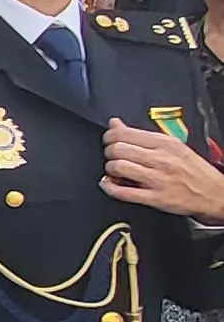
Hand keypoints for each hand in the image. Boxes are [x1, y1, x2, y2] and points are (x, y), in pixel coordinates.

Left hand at [102, 120, 223, 219]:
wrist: (215, 193)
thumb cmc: (194, 169)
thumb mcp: (172, 145)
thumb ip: (141, 135)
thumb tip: (115, 123)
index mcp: (165, 143)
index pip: (124, 133)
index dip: (109, 136)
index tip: (109, 140)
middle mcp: (161, 159)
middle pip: (118, 149)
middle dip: (109, 153)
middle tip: (113, 157)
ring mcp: (157, 179)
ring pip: (118, 167)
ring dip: (110, 169)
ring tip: (115, 171)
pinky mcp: (155, 198)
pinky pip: (123, 192)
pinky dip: (109, 188)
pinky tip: (109, 184)